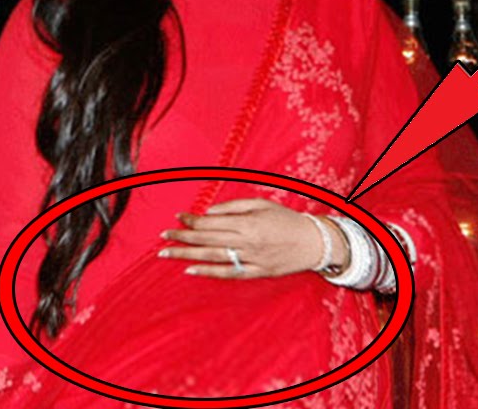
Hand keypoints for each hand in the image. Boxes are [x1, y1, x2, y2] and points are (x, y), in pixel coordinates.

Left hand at [158, 198, 329, 278]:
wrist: (313, 242)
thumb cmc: (287, 219)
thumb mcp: (262, 204)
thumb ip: (234, 207)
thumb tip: (210, 212)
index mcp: (247, 222)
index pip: (212, 220)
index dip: (192, 219)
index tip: (178, 216)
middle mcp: (246, 241)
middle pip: (207, 238)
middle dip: (183, 236)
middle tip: (163, 235)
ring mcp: (250, 258)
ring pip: (212, 256)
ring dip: (187, 254)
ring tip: (166, 254)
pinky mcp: (255, 272)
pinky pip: (228, 273)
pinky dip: (208, 272)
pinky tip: (190, 270)